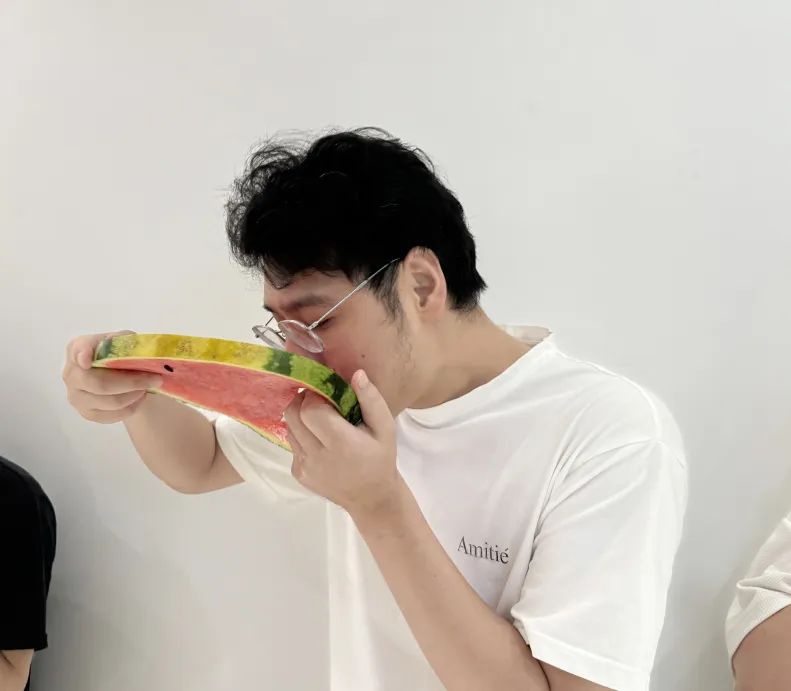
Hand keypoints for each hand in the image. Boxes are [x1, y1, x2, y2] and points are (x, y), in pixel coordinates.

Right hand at [62, 330, 162, 423]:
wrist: (122, 376)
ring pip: (111, 401)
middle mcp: (71, 373)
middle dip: (131, 382)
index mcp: (78, 348)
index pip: (78, 350)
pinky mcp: (87, 413)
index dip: (83, 355)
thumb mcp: (126, 340)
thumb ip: (124, 340)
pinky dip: (132, 407)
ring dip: (135, 395)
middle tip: (154, 379)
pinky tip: (138, 398)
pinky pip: (113, 415)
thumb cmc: (122, 354)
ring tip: (147, 387)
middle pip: (100, 383)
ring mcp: (76, 396)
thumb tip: (125, 346)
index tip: (88, 360)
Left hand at [283, 369, 399, 516]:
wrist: (371, 498)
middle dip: (303, 402)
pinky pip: (292, 444)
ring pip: (289, 428)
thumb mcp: (385, 427)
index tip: (328, 394)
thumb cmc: (381, 458)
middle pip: (292, 415)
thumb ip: (371, 399)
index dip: (315, 396)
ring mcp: (305, 467)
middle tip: (320, 401)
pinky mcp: (298, 473)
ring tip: (322, 422)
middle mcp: (317, 456)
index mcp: (341, 443)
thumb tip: (356, 374)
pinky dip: (302, 436)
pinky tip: (321, 441)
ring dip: (301, 418)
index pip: (310, 409)